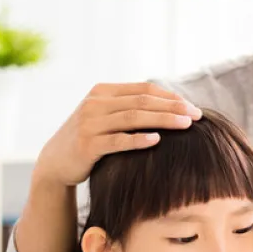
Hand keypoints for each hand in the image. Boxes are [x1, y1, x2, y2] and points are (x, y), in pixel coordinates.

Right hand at [33, 83, 201, 187]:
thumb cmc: (90, 139)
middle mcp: (95, 103)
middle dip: (173, 107)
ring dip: (162, 120)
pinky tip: (157, 141)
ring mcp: (89, 123)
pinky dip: (138, 139)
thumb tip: (173, 106)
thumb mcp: (106, 117)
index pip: (144, 89)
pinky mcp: (86, 145)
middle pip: (142, 101)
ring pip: (133, 118)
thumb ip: (130, 107)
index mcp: (103, 92)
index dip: (171, 97)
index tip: (193, 107)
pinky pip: (117, 141)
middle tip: (197, 116)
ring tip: (185, 125)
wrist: (56, 163)